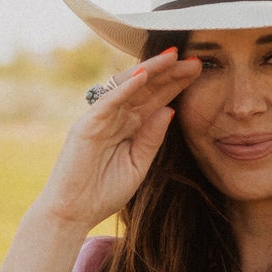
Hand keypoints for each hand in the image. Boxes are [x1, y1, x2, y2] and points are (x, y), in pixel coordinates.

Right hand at [35, 48, 200, 233]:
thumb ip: (152, 138)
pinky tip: (143, 74)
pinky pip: (108, 102)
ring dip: (150, 70)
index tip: (198, 71)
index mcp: (129, 126)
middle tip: (194, 60)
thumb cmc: (103, 193)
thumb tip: (170, 110)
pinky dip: (125, 88)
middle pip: (145, 88)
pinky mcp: (86, 125)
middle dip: (169, 73)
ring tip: (172, 57)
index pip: (155, 99)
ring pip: (128, 87)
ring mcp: (100, 118)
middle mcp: (115, 117)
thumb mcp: (138, 164)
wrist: (73, 214)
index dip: (175, 84)